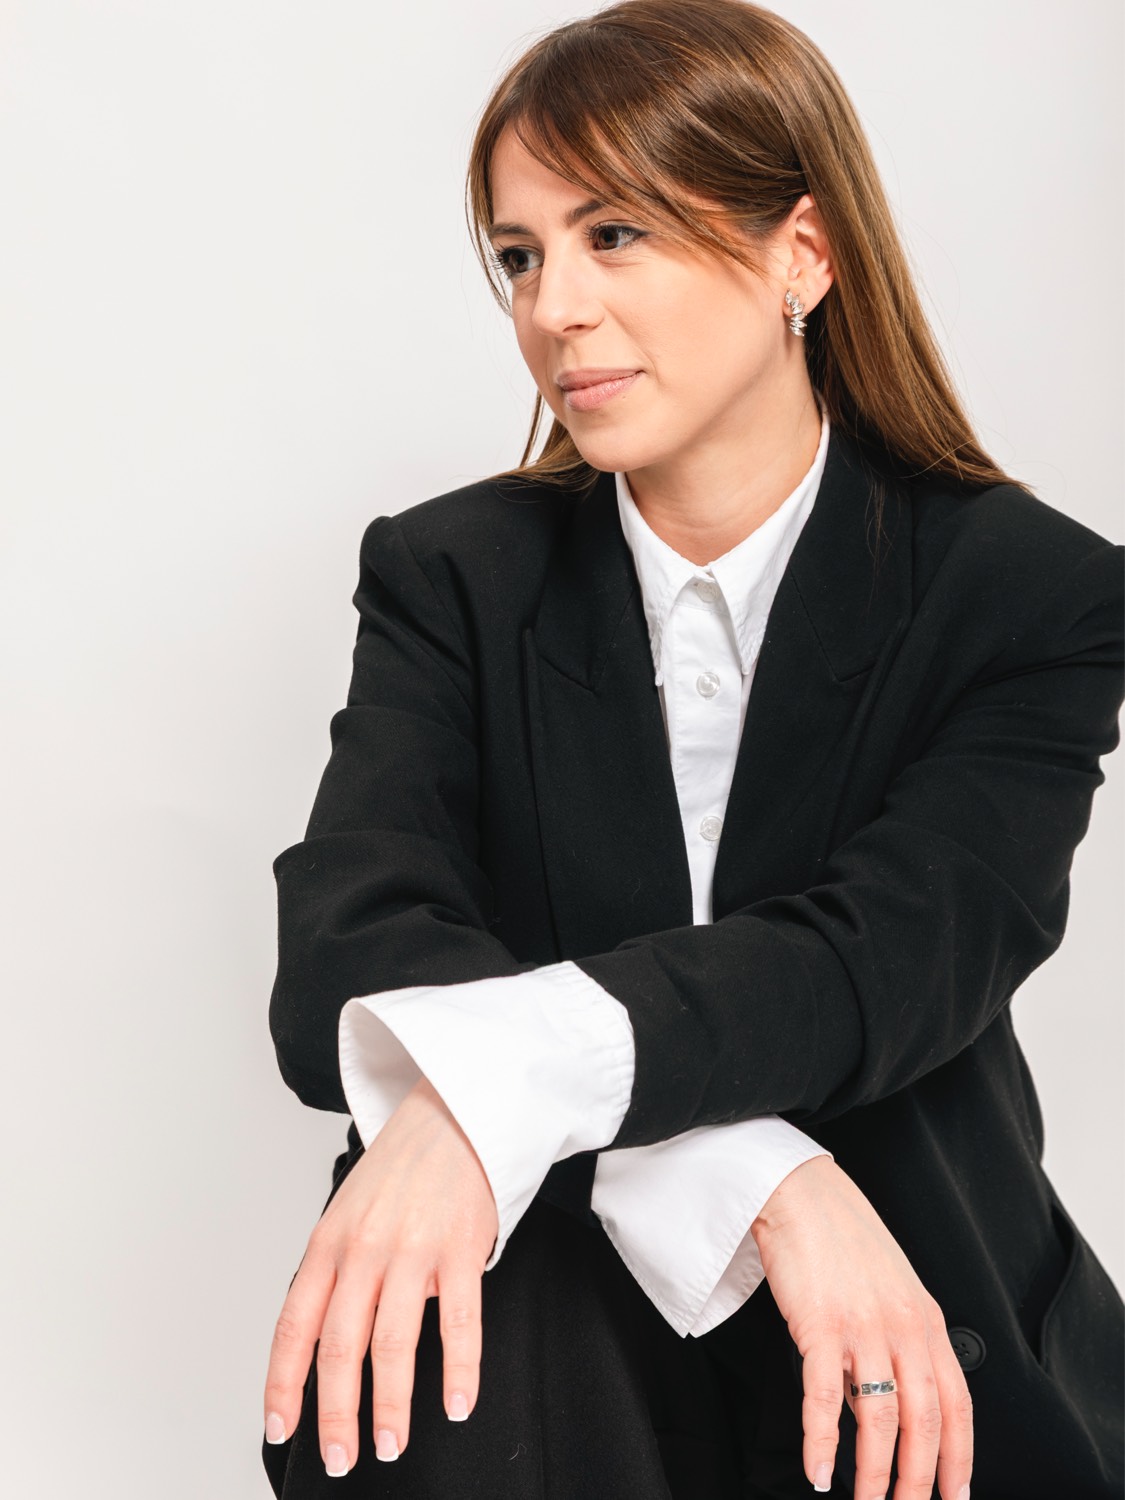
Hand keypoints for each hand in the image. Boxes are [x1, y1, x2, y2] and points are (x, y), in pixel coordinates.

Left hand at [263, 1076, 498, 1474]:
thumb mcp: (347, 1214)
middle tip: (342, 1458)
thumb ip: (336, 1274)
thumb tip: (325, 1346)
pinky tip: (456, 1404)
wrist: (451, 1114)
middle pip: (339, 1346)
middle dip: (336, 1413)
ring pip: (392, 1343)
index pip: (294, 1326)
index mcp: (327, 1244)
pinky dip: (459, 1370)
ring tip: (389, 1445)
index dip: (283, 1385)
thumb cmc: (399, 1172)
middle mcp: (363, 1249)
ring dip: (389, 1404)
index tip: (280, 1430)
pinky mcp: (459, 1247)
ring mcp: (412, 1249)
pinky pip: (459, 1322)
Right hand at [750, 1156, 972, 1499]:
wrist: (799, 1191)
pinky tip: (818, 1469)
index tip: (955, 1496)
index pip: (957, 1403)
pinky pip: (822, 1396)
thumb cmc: (840, 1237)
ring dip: (874, 1473)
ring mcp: (863, 1325)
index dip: (960, 1457)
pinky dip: (821, 1441)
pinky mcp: (820, 1323)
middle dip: (919, 1481)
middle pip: (923, 1421)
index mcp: (925, 1319)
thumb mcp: (888, 1289)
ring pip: (880, 1418)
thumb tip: (880, 1405)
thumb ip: (895, 1343)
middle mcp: (903, 1325)